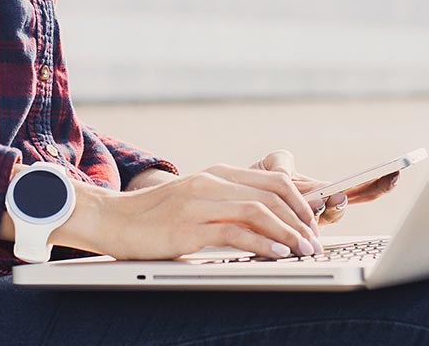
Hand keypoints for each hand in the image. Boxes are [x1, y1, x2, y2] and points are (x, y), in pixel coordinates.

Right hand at [93, 160, 325, 260]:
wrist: (112, 220)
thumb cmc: (156, 217)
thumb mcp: (197, 201)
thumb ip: (228, 204)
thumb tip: (269, 222)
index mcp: (218, 174)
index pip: (275, 179)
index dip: (302, 202)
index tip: (316, 224)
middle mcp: (213, 182)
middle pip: (273, 193)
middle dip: (302, 218)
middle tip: (315, 241)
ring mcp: (200, 202)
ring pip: (259, 210)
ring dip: (289, 232)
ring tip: (304, 250)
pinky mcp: (189, 226)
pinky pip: (235, 232)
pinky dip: (263, 243)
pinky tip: (278, 254)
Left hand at [251, 149, 401, 228]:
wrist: (230, 203)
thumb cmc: (254, 185)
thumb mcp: (271, 166)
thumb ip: (285, 165)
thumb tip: (291, 171)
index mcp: (320, 193)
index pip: (355, 189)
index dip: (376, 182)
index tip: (395, 172)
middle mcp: (318, 211)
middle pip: (347, 205)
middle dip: (365, 194)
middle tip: (377, 183)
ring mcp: (304, 224)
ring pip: (326, 216)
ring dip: (333, 207)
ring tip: (336, 196)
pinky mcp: (285, 234)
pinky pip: (296, 231)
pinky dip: (303, 225)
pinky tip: (308, 217)